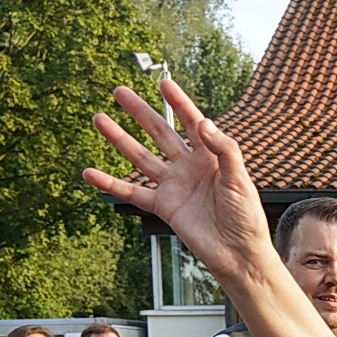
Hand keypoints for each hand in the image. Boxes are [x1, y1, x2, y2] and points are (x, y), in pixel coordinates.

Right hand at [82, 81, 271, 281]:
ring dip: (119, 139)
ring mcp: (174, 186)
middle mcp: (189, 167)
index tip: (164, 83)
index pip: (192, 123)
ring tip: (99, 119)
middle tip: (119, 92)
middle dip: (140, 112)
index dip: (179, 103)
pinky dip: (110, 184)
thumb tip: (204, 121)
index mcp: (211, 157)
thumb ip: (224, 149)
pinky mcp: (163, 206)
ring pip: (140, 157)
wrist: (238, 253)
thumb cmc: (247, 217)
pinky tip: (89, 173)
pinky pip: (131, 192)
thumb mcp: (240, 179)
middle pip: (160, 133)